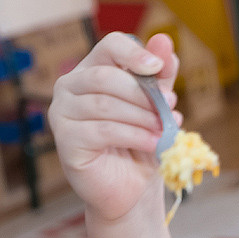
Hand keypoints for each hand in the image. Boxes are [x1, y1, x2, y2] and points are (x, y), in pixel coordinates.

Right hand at [48, 32, 180, 221]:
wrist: (132, 187)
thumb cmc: (141, 144)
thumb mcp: (156, 107)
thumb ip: (160, 77)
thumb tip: (165, 43)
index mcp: (92, 71)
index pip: (109, 47)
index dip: (134, 53)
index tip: (158, 67)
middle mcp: (70, 88)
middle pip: (107, 77)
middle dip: (144, 94)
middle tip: (169, 110)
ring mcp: (62, 113)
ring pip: (105, 105)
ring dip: (142, 117)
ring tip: (165, 131)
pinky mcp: (66, 140)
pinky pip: (102, 130)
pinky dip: (134, 135)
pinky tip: (153, 144)